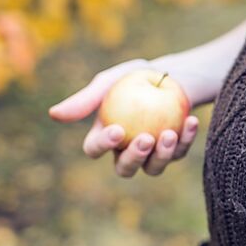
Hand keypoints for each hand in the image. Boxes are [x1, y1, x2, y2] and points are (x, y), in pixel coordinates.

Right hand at [48, 58, 199, 177]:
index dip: (103, 145)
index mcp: (105, 136)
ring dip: (163, 155)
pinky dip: (186, 138)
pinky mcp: (175, 151)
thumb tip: (53, 114)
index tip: (117, 130)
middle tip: (146, 139)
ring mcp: (151, 155)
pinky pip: (179, 152)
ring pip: (153, 169)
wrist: (171, 76)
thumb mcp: (111, 81)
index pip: (95, 149)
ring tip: (170, 132)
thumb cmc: (135, 77)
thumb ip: (86, 99)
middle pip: (124, 169)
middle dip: (134, 158)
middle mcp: (125, 151)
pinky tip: (191, 121)